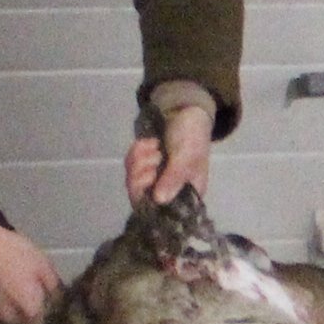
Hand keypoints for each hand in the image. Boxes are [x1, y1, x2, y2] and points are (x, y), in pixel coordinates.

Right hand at [0, 191, 60, 323]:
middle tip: (35, 305)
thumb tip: (60, 303)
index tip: (52, 323)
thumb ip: (54, 287)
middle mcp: (11, 320)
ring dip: (15, 315)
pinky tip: (2, 295)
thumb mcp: (42, 264)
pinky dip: (1, 310)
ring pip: (10, 323)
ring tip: (16, 299)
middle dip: (31, 320)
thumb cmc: (14, 252)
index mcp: (30, 310)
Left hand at [126, 84, 215, 204]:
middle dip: (141, 176)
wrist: (185, 112)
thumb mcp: (187, 156)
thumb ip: (174, 178)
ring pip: (133, 181)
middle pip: (142, 198)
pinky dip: (136, 153)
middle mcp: (169, 191)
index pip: (163, 212)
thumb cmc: (193, 136)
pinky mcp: (144, 167)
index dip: (149, 199)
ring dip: (138, 161)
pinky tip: (147, 143)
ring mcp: (154, 179)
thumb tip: (159, 200)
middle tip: (154, 156)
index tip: (149, 177)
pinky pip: (130, 167)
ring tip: (153, 146)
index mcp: (187, 195)